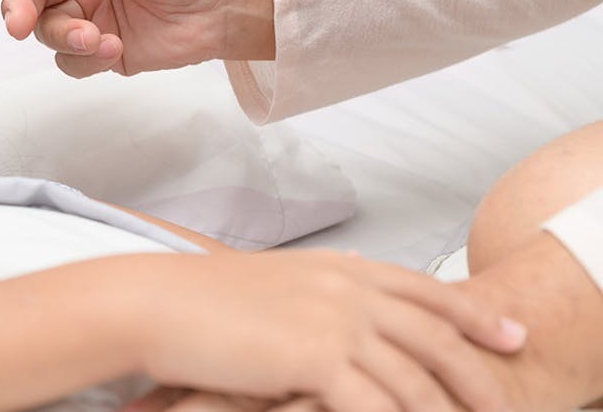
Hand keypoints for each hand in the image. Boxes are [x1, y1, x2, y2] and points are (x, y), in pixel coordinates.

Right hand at [0, 0, 275, 78]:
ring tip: (98, 35)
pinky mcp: (103, 49)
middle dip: (16, 9)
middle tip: (17, 21)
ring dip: (64, 36)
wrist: (230, 5)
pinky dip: (86, 57)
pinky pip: (70, 61)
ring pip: (45, 32)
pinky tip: (115, 47)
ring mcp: (88, 13)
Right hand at [116, 251, 526, 411]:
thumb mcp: (275, 276)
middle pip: (437, 333)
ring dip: (443, 410)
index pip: (425, 289)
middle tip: (504, 401)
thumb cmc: (202, 297)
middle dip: (478, 371)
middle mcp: (348, 288)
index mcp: (340, 267)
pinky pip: (377, 404)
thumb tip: (360, 267)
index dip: (474, 312)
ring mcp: (335, 321)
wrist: (157, 304)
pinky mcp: (316, 358)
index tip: (508, 333)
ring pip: (415, 377)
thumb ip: (324, 277)